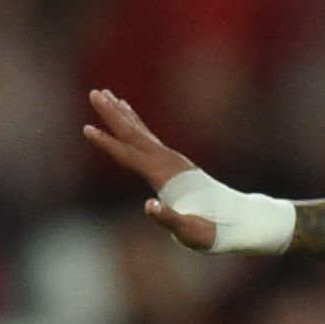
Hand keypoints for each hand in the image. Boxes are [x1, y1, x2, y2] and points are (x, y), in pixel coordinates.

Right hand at [79, 87, 290, 252]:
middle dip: (112, 114)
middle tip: (94, 92)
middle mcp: (167, 161)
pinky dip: (136, 124)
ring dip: (122, 113)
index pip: (129, 155)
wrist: (238, 221)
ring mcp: (172, 160)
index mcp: (164, 176)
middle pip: (133, 133)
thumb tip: (148, 206)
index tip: (87, 128)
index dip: (107, 143)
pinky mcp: (174, 162)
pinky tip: (130, 116)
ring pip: (141, 131)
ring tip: (107, 94)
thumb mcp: (189, 231)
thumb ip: (168, 219)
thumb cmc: (212, 231)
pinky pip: (148, 138)